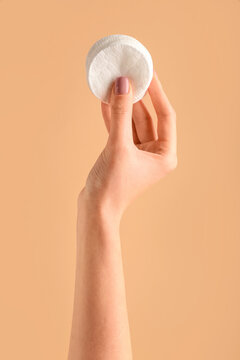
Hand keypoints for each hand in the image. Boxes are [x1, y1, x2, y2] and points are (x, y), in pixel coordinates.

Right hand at [80, 70, 176, 218]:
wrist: (95, 209)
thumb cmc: (112, 185)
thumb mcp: (118, 145)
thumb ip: (121, 113)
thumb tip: (123, 84)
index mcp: (165, 154)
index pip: (165, 116)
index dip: (157, 93)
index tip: (149, 73)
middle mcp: (155, 153)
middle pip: (148, 117)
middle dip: (137, 97)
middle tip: (129, 74)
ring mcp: (139, 154)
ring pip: (132, 122)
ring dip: (123, 105)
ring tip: (114, 83)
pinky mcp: (123, 154)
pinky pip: (120, 130)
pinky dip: (113, 117)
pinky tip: (104, 100)